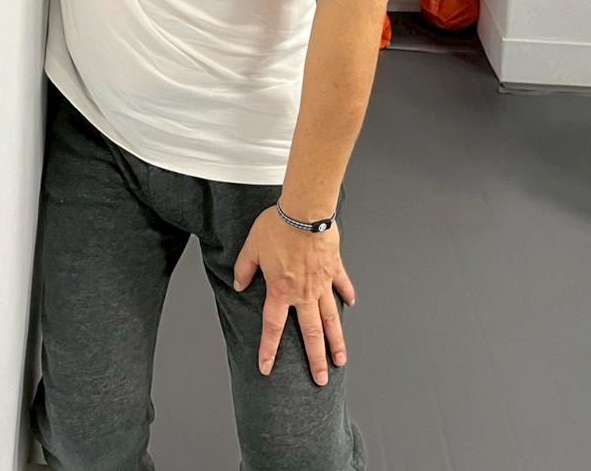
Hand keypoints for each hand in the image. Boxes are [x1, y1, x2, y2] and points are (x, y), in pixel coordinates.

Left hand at [233, 206, 355, 386]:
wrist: (305, 212)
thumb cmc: (278, 227)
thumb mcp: (252, 247)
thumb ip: (244, 268)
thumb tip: (239, 283)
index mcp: (280, 290)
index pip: (273, 327)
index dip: (269, 350)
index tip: (267, 368)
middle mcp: (303, 293)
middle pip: (310, 333)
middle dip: (315, 359)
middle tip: (320, 379)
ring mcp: (321, 283)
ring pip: (330, 318)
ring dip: (336, 341)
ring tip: (340, 360)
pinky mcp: (334, 268)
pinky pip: (342, 285)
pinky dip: (347, 295)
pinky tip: (351, 305)